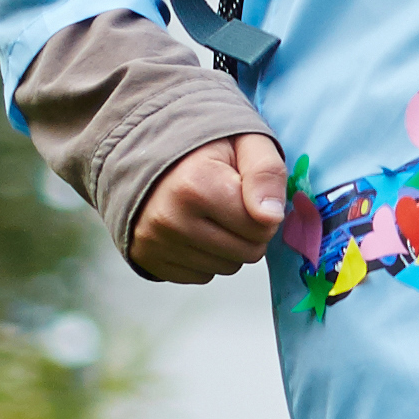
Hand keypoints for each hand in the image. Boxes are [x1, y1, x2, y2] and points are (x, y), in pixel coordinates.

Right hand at [130, 131, 290, 283]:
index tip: (247, 193)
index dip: (265, 212)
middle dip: (249, 232)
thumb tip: (271, 217)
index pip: (262, 228)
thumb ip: (267, 173)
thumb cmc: (205, 150)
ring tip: (211, 215)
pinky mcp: (147, 259)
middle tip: (230, 205)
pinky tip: (194, 230)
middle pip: (247, 253)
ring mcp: (154, 242)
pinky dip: (206, 257)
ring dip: (229, 246)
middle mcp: (170, 219)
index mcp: (196, 186)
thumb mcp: (247, 142)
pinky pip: (201, 276)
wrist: (148, 155)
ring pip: (226, 267)